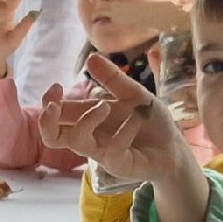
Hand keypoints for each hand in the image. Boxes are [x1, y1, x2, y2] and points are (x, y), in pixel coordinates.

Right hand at [38, 53, 200, 198]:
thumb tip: (91, 57)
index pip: (57, 115)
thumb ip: (113, 79)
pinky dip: (123, 131)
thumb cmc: (151, 123)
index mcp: (89, 120)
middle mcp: (91, 137)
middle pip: (52, 136)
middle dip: (47, 120)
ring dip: (86, 120)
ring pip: (76, 142)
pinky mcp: (118, 164)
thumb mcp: (133, 94)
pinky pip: (111, 149)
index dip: (50, 101)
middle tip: (55, 106)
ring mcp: (103, 153)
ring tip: (105, 107)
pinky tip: (137, 119)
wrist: (175, 149)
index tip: (56, 87)